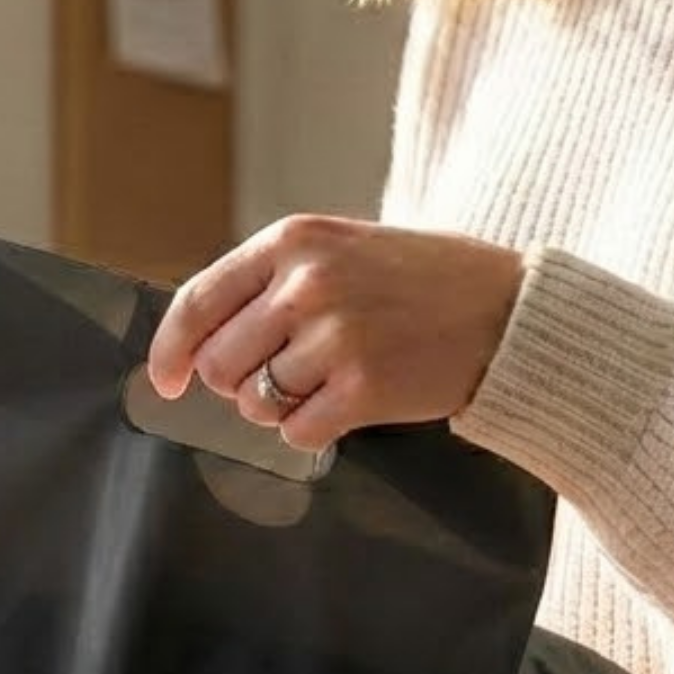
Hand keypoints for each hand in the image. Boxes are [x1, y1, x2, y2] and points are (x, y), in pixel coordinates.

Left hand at [148, 215, 525, 449]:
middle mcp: (306, 284)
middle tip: (283, 377)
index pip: (197, 303)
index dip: (170, 352)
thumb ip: (272, 283)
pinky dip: (314, 430)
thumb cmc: (420, 283)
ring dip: (280, 407)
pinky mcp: (362, 388)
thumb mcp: (341, 250)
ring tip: (329, 382)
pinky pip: (296, 433)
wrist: (508, 310)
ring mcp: (334, 336)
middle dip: (238, 384)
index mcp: (293, 240)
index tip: (165, 383)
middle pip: (220, 364)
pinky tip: (350, 403)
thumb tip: (197, 345)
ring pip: (254, 403)